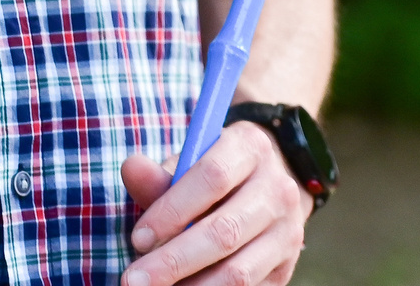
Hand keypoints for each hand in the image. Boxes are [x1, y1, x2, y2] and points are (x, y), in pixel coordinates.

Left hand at [119, 121, 313, 285]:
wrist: (267, 187)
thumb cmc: (214, 175)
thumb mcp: (190, 163)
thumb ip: (159, 175)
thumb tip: (131, 169)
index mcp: (250, 147)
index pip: (212, 178)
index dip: (171, 211)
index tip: (137, 239)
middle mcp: (278, 188)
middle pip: (224, 232)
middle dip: (173, 262)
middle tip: (135, 280)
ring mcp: (288, 230)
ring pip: (238, 272)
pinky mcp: (287, 265)